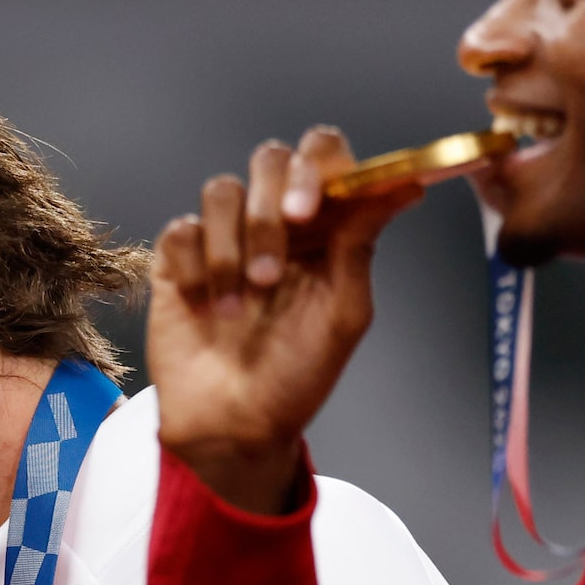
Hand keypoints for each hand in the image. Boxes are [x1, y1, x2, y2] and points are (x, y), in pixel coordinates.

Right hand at [148, 127, 423, 512]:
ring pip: (222, 190)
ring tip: (243, 304)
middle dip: (270, 204)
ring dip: (233, 247)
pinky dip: (197, 268)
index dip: (319, 166)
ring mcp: (224, 239)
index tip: (311, 209)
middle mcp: (274, 223)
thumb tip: (405, 186)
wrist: (233, 426)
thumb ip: (362, 245)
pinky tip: (207, 307)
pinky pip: (182, 230)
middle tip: (274, 266)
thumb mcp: (344, 316)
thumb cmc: (296, 379)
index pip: (323, 157)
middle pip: (270, 158)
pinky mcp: (179, 261)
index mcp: (323, 230)